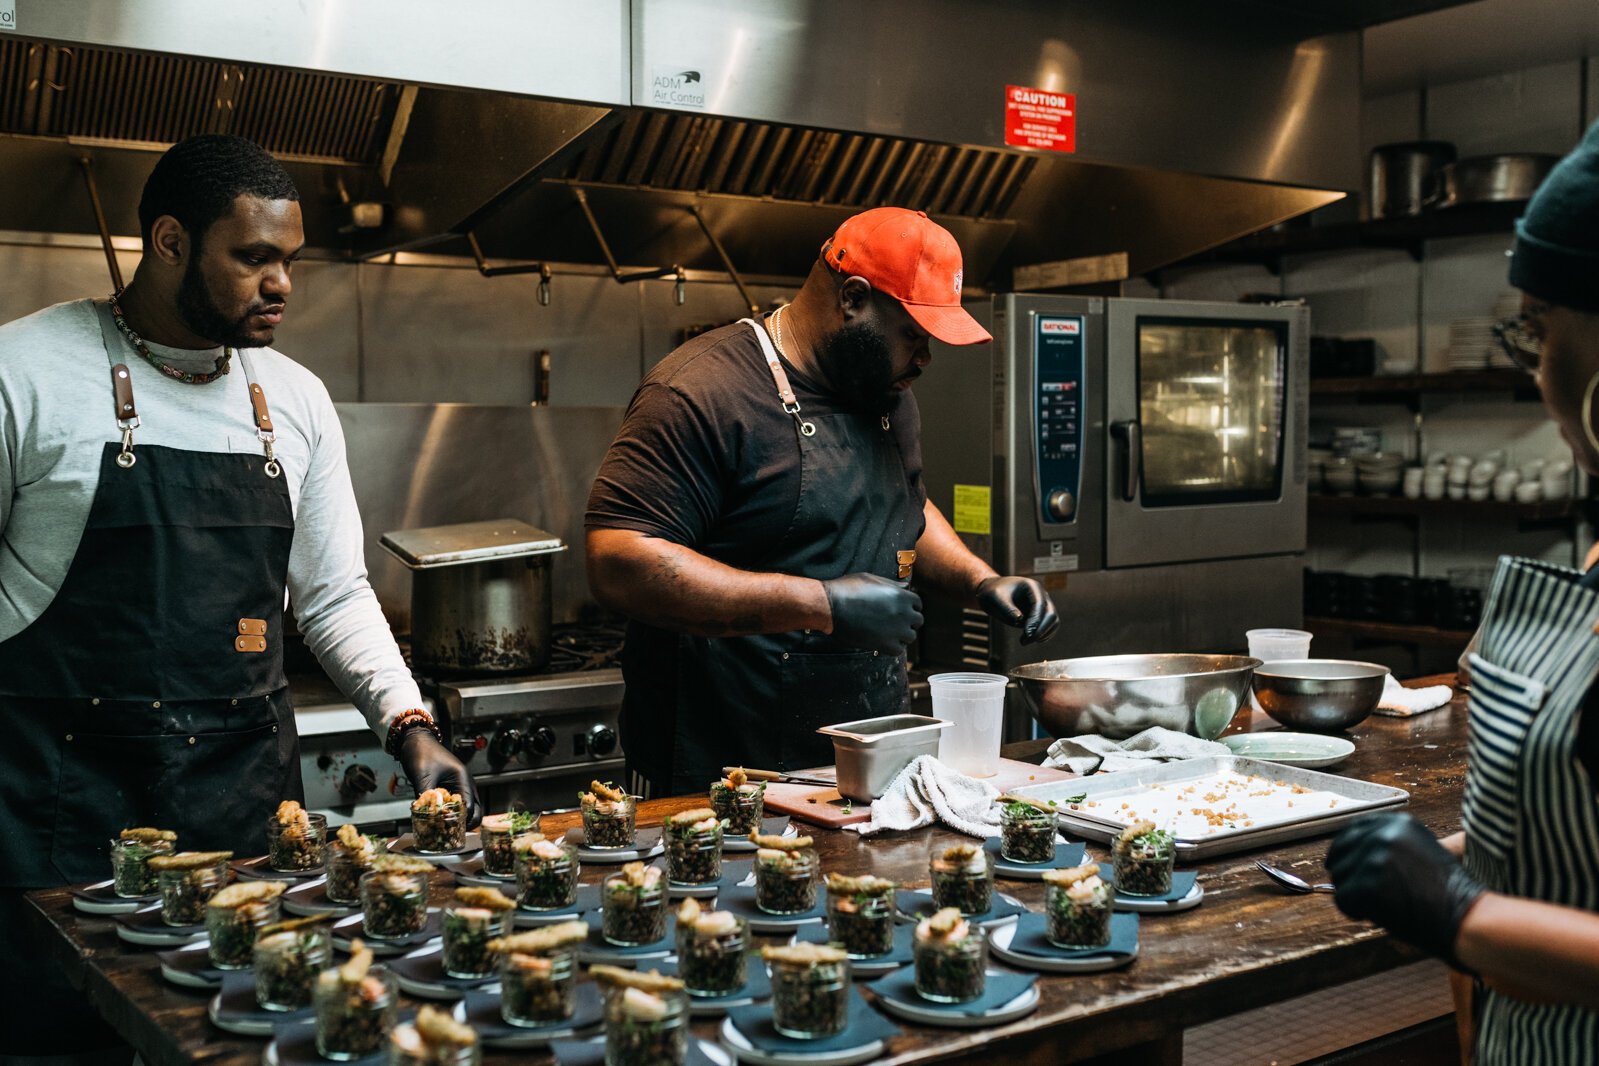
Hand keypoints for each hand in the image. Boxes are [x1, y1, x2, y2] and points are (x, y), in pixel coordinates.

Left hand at [397, 727, 481, 827]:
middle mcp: (465, 784)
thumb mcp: (422, 775)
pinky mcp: (451, 788)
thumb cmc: (421, 753)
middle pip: (475, 810)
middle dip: (465, 824)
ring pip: (467, 809)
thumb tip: (424, 816)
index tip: (446, 829)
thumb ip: (425, 796)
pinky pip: (456, 805)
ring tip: (445, 830)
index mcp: (463, 778)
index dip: (460, 820)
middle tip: (451, 835)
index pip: (469, 806)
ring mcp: (460, 786)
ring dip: (458, 820)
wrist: (415, 741)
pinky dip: (450, 814)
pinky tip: (438, 820)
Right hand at [822, 573, 921, 652]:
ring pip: (910, 637)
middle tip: (896, 622)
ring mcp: (895, 629)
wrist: (832, 606)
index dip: (910, 607)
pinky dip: (893, 647)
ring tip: (889, 633)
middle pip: (918, 621)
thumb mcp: (872, 579)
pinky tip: (883, 642)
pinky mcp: (885, 644)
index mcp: (901, 595)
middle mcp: (903, 613)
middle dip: (909, 621)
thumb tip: (905, 588)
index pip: (918, 604)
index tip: (902, 610)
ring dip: (902, 635)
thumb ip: (892, 585)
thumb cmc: (848, 589)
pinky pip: (898, 650)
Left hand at [975, 576, 1059, 643]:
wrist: (993, 593)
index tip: (1027, 634)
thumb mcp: (994, 598)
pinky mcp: (1041, 615)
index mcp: (1032, 587)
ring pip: (1053, 622)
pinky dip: (1043, 635)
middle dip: (1040, 630)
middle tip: (1024, 641)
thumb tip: (1020, 620)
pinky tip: (1029, 639)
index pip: (1039, 604)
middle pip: (1051, 614)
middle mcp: (1041, 595)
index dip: (1035, 620)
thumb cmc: (992, 593)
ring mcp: (1043, 605)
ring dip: (1042, 634)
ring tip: (1024, 641)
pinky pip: (1049, 627)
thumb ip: (1006, 609)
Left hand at [1327, 812, 1485, 965]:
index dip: (1344, 850)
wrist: (1467, 917)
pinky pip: (1343, 900)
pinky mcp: (1368, 884)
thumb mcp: (1420, 852)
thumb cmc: (1448, 893)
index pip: (1353, 830)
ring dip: (1354, 895)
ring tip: (1384, 905)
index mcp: (1398, 823)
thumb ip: (1390, 847)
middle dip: (1347, 874)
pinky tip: (1378, 915)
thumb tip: (1350, 855)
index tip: (1339, 862)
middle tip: (1364, 894)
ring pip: (1340, 877)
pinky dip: (1355, 911)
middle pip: (1340, 852)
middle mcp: (1384, 835)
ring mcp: (1375, 858)